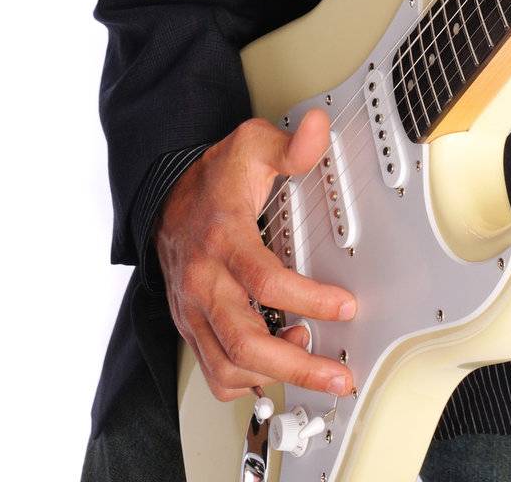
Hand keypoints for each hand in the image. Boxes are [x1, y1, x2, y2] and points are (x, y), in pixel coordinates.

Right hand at [154, 108, 358, 403]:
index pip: (265, 281)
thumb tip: (318, 130)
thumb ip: (290, 146)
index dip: (309, 299)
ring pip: (227, 366)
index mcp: (224, 237)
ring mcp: (193, 308)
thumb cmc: (214, 177)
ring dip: (273, 376)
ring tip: (307, 358)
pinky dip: (244, 380)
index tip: (345, 305)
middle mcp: (203, 280)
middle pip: (244, 342)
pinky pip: (212, 370)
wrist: (165, 196)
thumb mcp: (252, 146)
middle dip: (296, 366)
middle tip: (336, 375)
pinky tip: (272, 365)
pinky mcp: (190, 325)